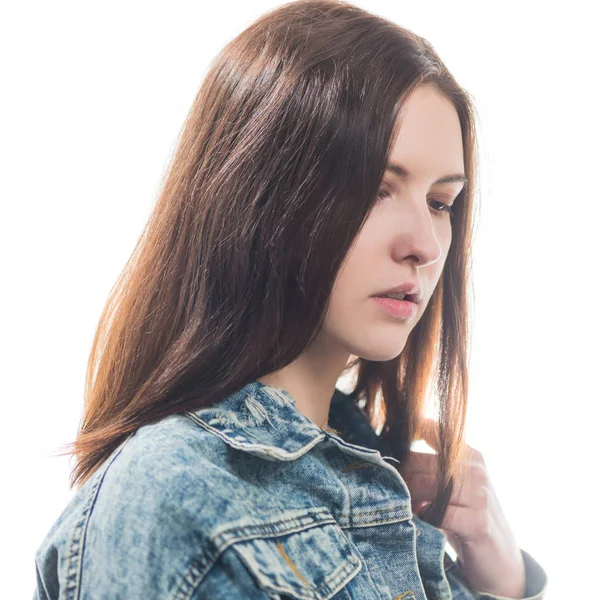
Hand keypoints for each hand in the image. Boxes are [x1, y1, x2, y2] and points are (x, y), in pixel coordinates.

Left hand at [398, 419, 526, 598]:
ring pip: (423, 485)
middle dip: (399, 479)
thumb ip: (429, 465)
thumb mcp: (452, 484)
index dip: (403, 440)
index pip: (428, 429)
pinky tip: (423, 521)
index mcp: (467, 453)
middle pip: (416, 462)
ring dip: (407, 499)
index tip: (389, 453)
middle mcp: (474, 468)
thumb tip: (389, 452)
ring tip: (407, 508)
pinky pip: (437, 513)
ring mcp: (479, 494)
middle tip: (393, 493)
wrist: (500, 558)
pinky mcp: (478, 522)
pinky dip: (424, 518)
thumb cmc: (466, 516)